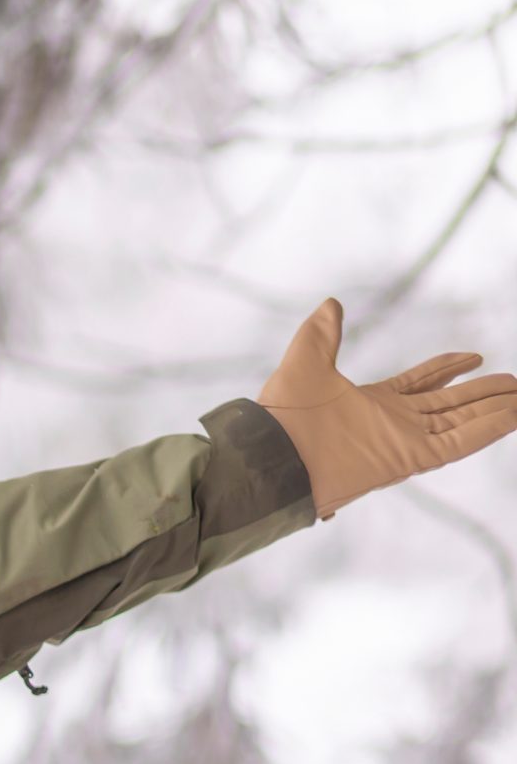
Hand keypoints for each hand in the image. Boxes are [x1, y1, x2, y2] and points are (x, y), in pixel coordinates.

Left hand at [258, 298, 516, 519]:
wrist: (270, 456)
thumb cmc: (281, 416)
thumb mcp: (304, 363)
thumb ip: (321, 335)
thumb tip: (330, 304)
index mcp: (371, 402)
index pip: (422, 384)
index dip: (448, 369)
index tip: (475, 357)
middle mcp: (392, 423)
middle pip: (451, 405)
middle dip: (485, 393)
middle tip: (516, 383)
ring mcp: (402, 442)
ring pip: (462, 423)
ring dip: (496, 410)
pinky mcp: (406, 459)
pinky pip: (456, 443)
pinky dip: (486, 430)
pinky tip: (515, 415)